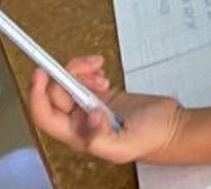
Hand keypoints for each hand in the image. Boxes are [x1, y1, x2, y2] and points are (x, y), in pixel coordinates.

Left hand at [27, 57, 185, 163]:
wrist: (172, 127)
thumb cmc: (152, 140)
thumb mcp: (124, 146)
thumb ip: (100, 138)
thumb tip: (86, 118)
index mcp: (78, 136)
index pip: (45, 115)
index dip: (38, 94)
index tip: (41, 73)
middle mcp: (80, 121)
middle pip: (57, 93)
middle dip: (68, 74)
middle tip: (88, 64)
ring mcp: (91, 107)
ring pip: (69, 83)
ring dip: (80, 71)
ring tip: (99, 70)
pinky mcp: (103, 96)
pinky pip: (84, 79)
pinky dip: (89, 72)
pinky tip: (102, 75)